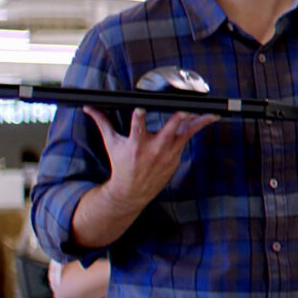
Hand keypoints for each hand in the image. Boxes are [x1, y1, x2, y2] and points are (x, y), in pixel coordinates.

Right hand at [83, 107, 217, 212]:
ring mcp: (168, 153)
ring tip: (210, 112)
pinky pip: (188, 137)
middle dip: (177, 120)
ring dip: (197, 122)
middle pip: (168, 132)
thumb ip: (102, 123)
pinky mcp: (176, 156)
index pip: (137, 128)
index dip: (139, 118)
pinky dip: (197, 127)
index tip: (141, 108)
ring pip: (185, 134)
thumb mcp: (112, 144)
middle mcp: (154, 149)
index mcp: (136, 144)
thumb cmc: (121, 164)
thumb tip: (88, 107)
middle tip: (186, 109)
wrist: (133, 191)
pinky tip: (208, 117)